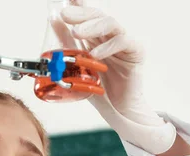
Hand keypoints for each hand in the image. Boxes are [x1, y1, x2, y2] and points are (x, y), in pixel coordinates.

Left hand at [60, 4, 177, 153]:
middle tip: (66, 15)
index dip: (79, 5)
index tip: (66, 1)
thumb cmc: (100, 91)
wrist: (118, 110)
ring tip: (76, 32)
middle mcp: (111, 36)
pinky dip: (108, 46)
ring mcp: (124, 42)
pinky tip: (95, 54)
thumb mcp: (76, 65)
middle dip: (81, 13)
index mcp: (97, 37)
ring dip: (92, 26)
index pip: (88, 15)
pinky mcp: (136, 52)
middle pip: (97, 15)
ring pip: (110, 24)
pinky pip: (123, 41)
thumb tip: (53, 21)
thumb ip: (66, 43)